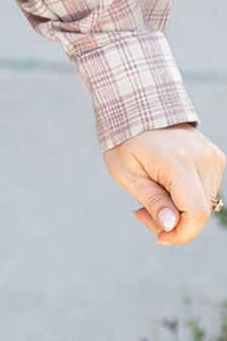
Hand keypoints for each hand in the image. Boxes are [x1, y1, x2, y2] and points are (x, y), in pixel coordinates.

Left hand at [104, 123, 224, 243]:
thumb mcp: (126, 172)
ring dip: (179, 210)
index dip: (180, 234)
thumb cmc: (125, 138)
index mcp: (178, 161)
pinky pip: (204, 191)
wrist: (137, 105)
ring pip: (203, 204)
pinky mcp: (215, 157)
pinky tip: (166, 184)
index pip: (196, 213)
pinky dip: (187, 196)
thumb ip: (151, 200)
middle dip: (173, 223)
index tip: (158, 235)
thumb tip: (170, 226)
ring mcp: (212, 156)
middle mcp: (202, 158)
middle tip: (142, 212)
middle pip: (199, 213)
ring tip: (152, 192)